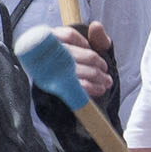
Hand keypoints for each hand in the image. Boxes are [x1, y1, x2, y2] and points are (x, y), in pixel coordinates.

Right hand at [30, 22, 120, 151]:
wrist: (80, 126)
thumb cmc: (87, 83)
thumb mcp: (96, 60)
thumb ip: (99, 42)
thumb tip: (97, 26)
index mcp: (51, 46)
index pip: (63, 35)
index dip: (82, 42)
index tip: (95, 52)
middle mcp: (43, 60)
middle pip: (69, 52)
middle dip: (94, 61)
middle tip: (106, 71)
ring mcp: (45, 77)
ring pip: (72, 68)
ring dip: (95, 75)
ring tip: (107, 82)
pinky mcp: (49, 95)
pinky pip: (70, 86)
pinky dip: (88, 87)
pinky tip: (99, 90)